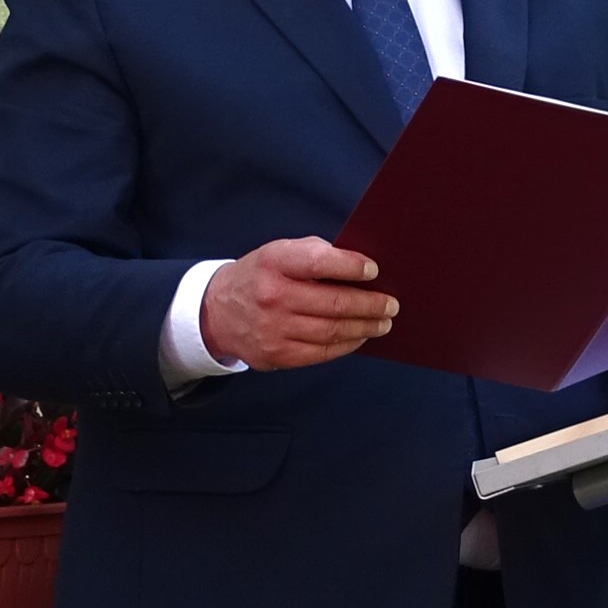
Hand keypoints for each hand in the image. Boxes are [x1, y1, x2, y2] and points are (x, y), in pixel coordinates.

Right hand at [200, 238, 397, 370]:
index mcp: (273, 263)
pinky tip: (359, 336)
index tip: (374, 270)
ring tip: (383, 322)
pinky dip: (346, 344)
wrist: (216, 311)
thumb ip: (315, 254)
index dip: (350, 266)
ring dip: (364, 327)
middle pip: (332, 303)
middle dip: (369, 304)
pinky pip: (321, 352)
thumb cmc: (259, 276)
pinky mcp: (277, 355)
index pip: (319, 262)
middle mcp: (272, 296)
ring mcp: (273, 330)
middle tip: (391, 304)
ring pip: (331, 331)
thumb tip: (360, 268)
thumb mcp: (278, 252)